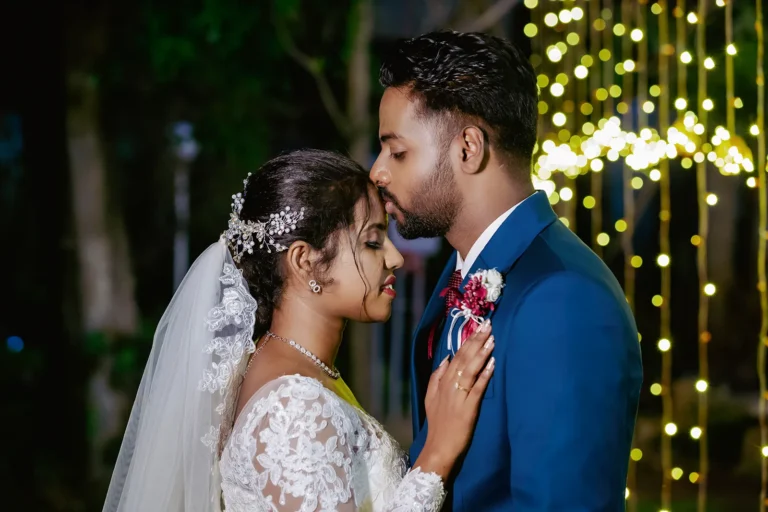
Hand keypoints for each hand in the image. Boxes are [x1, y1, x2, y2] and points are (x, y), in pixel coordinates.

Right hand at [413, 320, 494, 479]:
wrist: (439, 448)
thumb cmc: (439, 424)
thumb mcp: (430, 397)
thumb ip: (436, 377)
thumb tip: (445, 357)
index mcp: (441, 382)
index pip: (455, 356)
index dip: (467, 341)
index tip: (477, 327)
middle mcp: (449, 386)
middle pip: (463, 359)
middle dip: (476, 341)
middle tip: (488, 325)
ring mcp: (458, 396)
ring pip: (470, 370)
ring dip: (481, 353)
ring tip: (491, 339)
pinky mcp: (468, 408)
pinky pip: (477, 388)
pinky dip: (485, 375)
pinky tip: (493, 363)